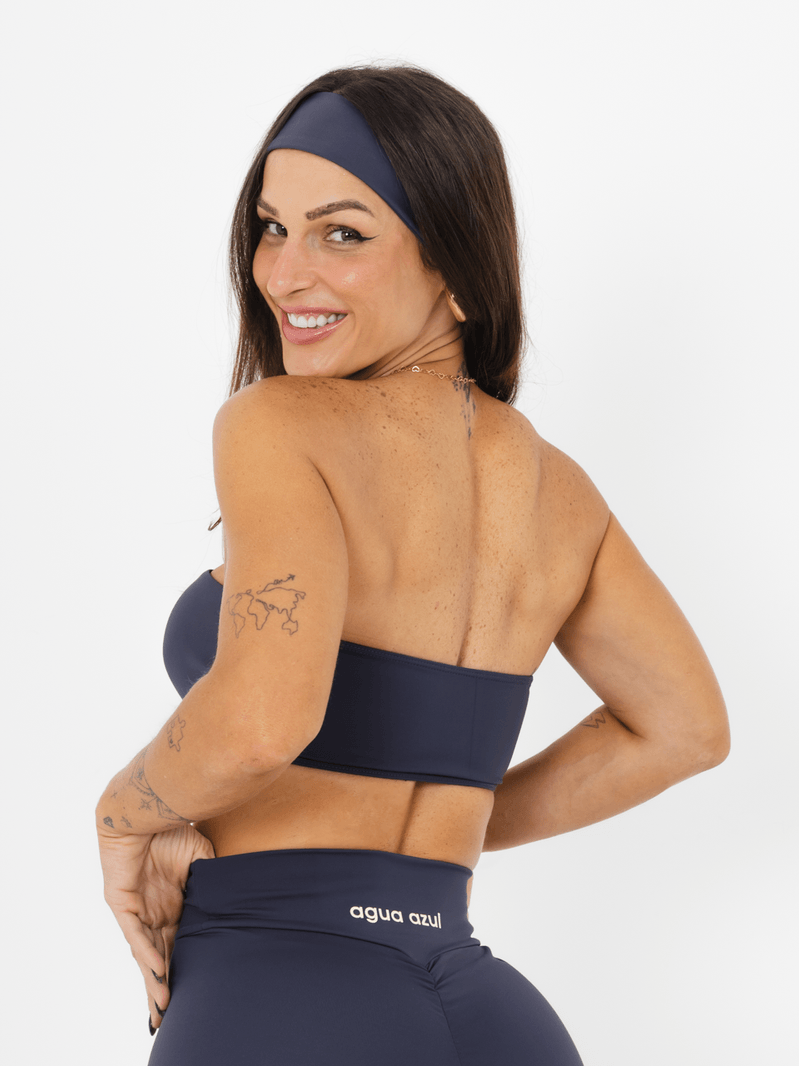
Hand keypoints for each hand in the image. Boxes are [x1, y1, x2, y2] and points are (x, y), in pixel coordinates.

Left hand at [97, 822, 214, 1031]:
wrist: (146, 807)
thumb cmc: (172, 831)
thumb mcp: (201, 859)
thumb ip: (211, 882)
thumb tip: (233, 900)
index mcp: (172, 905)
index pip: (178, 945)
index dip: (185, 968)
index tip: (194, 992)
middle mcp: (153, 912)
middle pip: (159, 958)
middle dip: (163, 987)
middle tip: (169, 1018)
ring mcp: (136, 910)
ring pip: (144, 954)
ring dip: (153, 980)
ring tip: (162, 1008)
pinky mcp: (121, 902)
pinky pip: (135, 933)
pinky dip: (146, 953)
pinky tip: (156, 972)